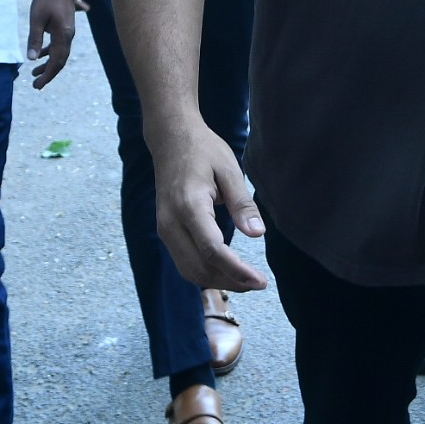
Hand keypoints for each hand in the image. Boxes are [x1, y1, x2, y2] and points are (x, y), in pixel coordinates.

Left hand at [26, 0, 75, 88]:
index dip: (47, 75)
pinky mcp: (65, 26)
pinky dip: (50, 52)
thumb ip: (35, 40)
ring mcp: (68, 31)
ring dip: (48, 64)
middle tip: (35, 84)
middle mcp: (69, 35)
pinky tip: (41, 54)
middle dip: (48, 73)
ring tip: (35, 72)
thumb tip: (31, 59)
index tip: (37, 85)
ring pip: (60, 53)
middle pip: (60, 60)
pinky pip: (59, 44)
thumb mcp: (36, 19)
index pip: (57, 62)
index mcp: (63, 35)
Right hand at [148, 117, 268, 292]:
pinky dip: (205, 272)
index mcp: (189, 205)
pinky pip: (183, 262)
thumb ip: (242, 203)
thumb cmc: (203, 150)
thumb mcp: (229, 169)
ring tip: (246, 282)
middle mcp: (171, 222)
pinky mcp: (165, 231)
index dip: (236, 270)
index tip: (260, 280)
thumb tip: (257, 233)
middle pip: (199, 268)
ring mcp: (164, 229)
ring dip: (217, 281)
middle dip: (230, 282)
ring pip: (189, 271)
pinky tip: (227, 271)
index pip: (212, 250)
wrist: (171, 139)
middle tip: (259, 284)